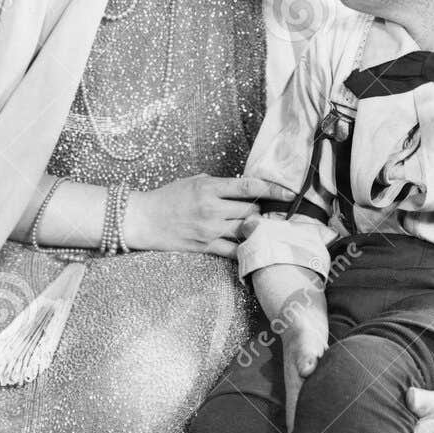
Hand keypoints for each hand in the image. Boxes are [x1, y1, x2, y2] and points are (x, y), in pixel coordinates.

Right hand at [123, 174, 294, 257]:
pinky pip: (234, 251)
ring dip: (256, 228)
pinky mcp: (205, 246)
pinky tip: (254, 248)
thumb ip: (218, 184)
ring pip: (246, 230)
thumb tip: (242, 189)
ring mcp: (209, 229)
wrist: (143, 219)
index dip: (273, 189)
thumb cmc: (167, 197)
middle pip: (251, 210)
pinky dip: (246, 250)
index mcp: (209, 188)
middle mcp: (212, 208)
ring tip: (261, 227)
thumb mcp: (193, 181)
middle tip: (265, 211)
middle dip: (261, 210)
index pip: (249, 186)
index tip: (290, 193)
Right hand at [282, 310, 328, 432]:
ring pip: (316, 419)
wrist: (300, 322)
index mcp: (296, 389)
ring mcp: (310, 392)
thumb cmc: (303, 331)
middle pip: (306, 426)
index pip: (296, 423)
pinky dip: (334, 418)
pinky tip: (350, 429)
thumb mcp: (304, 339)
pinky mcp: (320, 387)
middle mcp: (302, 394)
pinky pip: (326, 408)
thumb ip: (305, 353)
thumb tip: (306, 370)